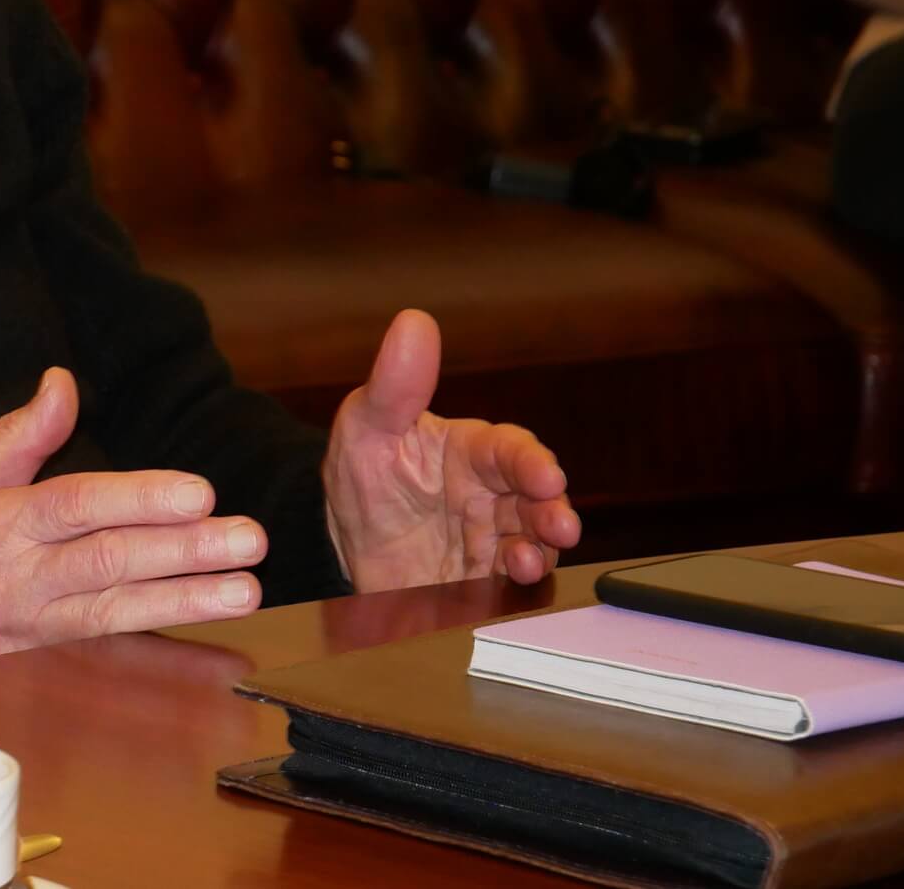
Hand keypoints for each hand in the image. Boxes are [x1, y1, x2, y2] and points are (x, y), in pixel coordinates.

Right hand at [0, 368, 268, 677]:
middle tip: (245, 539)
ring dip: (187, 601)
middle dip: (183, 552)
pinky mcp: (46, 655)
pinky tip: (212, 647)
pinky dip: (166, 651)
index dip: (138, 500)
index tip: (197, 493)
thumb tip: (63, 381)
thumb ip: (19, 433)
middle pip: (108, 562)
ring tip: (245, 590)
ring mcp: (32, 624)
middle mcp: (15, 578)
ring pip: (118, 612)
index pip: (75, 506)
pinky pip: (113, 648)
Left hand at [323, 308, 581, 590]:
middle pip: (536, 498)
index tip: (546, 477)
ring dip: (541, 549)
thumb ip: (395, 384)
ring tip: (526, 560)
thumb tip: (413, 321)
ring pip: (534, 539)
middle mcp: (489, 493)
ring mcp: (491, 537)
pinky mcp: (484, 578)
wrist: (343, 549)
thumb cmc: (361, 476)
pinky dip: (518, 582)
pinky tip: (509, 580)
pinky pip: (511, 580)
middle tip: (559, 525)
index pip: (509, 450)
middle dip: (553, 509)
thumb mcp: (366, 427)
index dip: (531, 462)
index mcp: (468, 451)